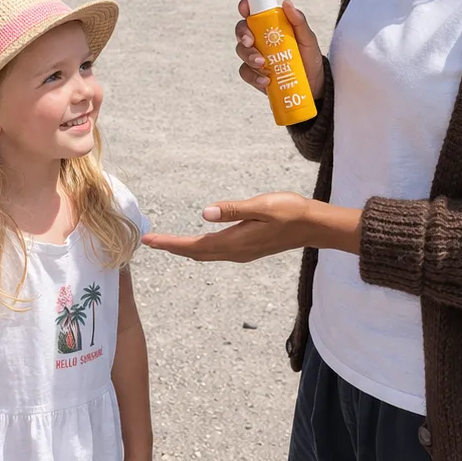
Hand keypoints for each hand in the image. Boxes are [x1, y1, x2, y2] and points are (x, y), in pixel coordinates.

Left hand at [143, 192, 329, 262]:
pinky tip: (195, 244)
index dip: (170, 243)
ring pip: (205, 254)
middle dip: (172, 248)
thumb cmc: (290, 211)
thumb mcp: (261, 206)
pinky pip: (215, 252)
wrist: (313, 226)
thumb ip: (233, 210)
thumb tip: (204, 213)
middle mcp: (235, 252)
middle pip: (196, 253)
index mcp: (235, 242)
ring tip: (165, 243)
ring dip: (184, 249)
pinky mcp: (247, 249)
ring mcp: (241, 252)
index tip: (149, 240)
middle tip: (149, 241)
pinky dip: (199, 248)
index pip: (194, 245)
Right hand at [234, 0, 324, 99]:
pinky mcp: (255, 74)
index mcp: (270, 25)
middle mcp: (259, 39)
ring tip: (261, 64)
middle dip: (243, 35)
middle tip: (250, 42)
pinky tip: (265, 80)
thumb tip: (287, 3)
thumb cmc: (309, 57)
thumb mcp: (307, 38)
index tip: (245, 10)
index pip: (253, 13)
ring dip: (248, 56)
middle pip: (241, 31)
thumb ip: (298, 21)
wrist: (313, 83)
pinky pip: (246, 72)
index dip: (245, 8)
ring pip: (241, 51)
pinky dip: (253, 76)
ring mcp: (255, 56)